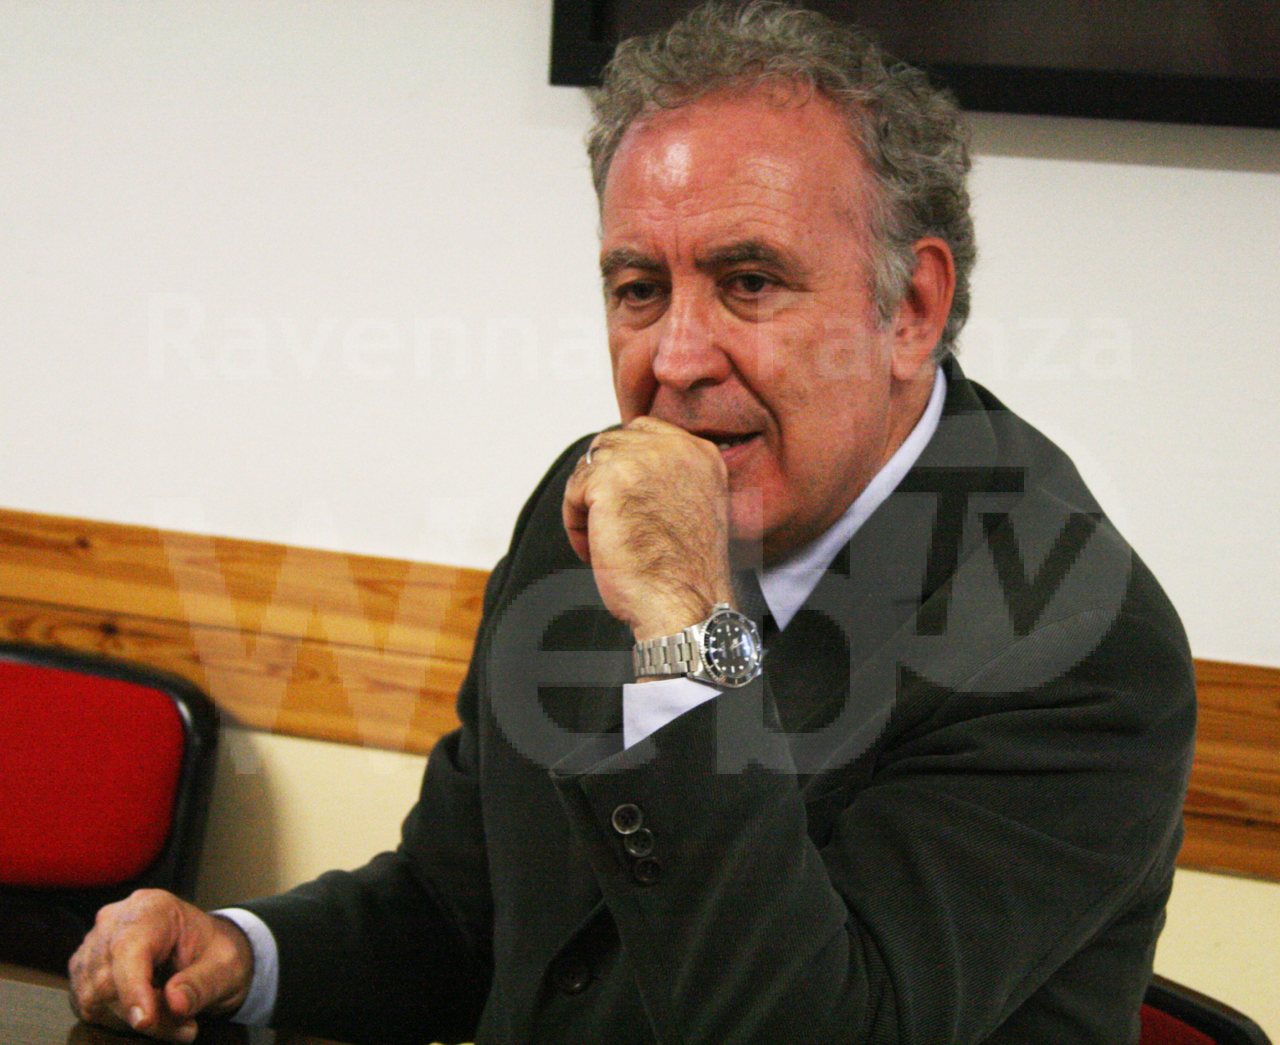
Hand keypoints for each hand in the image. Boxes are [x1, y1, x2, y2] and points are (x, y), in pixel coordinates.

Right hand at [68, 889, 253, 1042]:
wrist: (206, 953)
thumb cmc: (216, 954)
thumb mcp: (226, 967)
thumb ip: (203, 983)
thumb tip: (175, 1002)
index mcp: (154, 908)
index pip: (128, 949)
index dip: (133, 988)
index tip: (145, 1021)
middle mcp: (116, 921)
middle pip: (108, 980)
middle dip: (145, 1012)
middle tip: (184, 1026)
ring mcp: (95, 944)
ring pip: (94, 998)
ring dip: (133, 1021)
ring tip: (174, 1020)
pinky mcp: (85, 970)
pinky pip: (89, 1006)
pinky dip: (118, 1021)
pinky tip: (150, 1015)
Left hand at [562, 417, 735, 639]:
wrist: (684, 603)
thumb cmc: (686, 572)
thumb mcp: (693, 505)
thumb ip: (670, 477)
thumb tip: (628, 468)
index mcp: (701, 454)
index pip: (645, 431)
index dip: (625, 464)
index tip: (620, 499)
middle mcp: (676, 449)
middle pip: (613, 444)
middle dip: (602, 482)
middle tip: (609, 523)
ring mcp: (643, 460)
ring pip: (591, 464)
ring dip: (587, 501)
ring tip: (602, 539)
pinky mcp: (611, 480)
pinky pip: (574, 488)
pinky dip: (575, 520)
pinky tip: (594, 547)